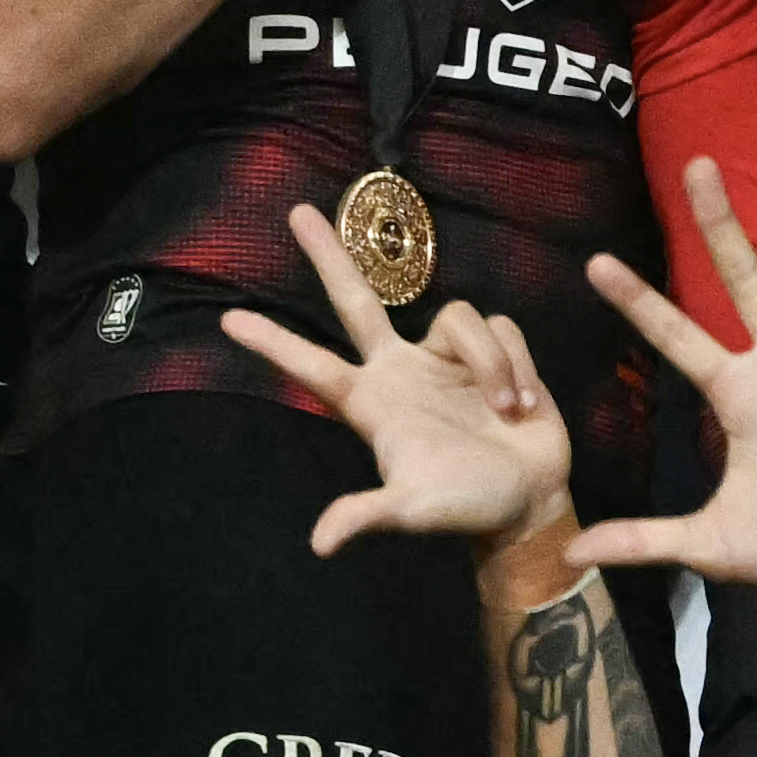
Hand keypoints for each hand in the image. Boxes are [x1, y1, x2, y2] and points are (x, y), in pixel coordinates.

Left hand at [218, 216, 573, 552]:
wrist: (529, 503)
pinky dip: (516, 365)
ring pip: (460, 318)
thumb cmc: (465, 507)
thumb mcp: (414, 510)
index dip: (272, 343)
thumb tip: (322, 542)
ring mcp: (447, 359)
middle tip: (297, 213)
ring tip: (505, 412)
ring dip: (491, 365)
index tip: (226, 321)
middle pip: (355, 300)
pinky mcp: (495, 352)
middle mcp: (402, 370)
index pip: (312, 365)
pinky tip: (522, 404)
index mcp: (373, 402)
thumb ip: (369, 514)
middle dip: (329, 256)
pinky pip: (502, 329)